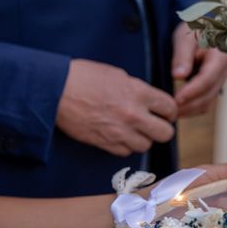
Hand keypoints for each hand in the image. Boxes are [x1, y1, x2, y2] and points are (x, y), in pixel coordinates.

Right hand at [57, 59, 176, 156]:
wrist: (55, 89)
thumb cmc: (84, 77)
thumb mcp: (118, 75)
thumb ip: (138, 90)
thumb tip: (150, 101)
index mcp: (139, 93)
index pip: (170, 108)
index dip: (170, 112)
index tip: (166, 113)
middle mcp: (134, 115)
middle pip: (165, 133)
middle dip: (162, 129)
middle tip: (155, 125)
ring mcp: (120, 131)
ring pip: (146, 145)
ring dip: (143, 139)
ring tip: (134, 130)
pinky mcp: (105, 143)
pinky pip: (125, 152)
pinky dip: (125, 146)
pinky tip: (119, 136)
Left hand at [172, 22, 226, 116]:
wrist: (202, 31)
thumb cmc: (193, 31)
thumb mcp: (185, 38)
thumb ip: (182, 56)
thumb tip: (178, 75)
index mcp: (219, 59)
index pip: (206, 80)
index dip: (192, 91)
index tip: (176, 99)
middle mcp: (223, 73)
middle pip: (207, 95)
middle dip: (189, 105)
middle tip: (169, 110)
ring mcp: (220, 82)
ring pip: (207, 103)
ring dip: (189, 110)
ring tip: (170, 112)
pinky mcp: (213, 88)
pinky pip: (204, 103)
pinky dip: (191, 109)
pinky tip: (177, 109)